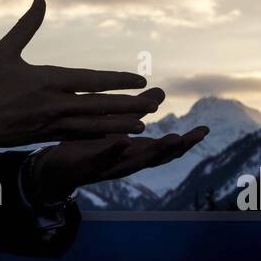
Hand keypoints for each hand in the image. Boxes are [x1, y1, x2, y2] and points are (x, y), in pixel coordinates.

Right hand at [0, 0, 158, 157]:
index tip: (139, 79)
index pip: (90, 80)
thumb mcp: (4, 51)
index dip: (117, 80)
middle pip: (99, 106)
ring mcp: (50, 124)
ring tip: (146, 123)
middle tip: (156, 102)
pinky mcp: (45, 137)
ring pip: (93, 125)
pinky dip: (101, 136)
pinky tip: (117, 135)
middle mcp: (53, 105)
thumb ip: (26, 26)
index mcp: (46, 81)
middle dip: (129, 104)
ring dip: (121, 123)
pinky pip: (79, 137)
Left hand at [28, 127, 210, 203]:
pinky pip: (102, 159)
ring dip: (153, 151)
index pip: (164, 149)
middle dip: (177, 147)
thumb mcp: (115, 125)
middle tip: (196, 135)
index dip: (185, 141)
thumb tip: (160, 92)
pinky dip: (113, 152)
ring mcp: (108, 167)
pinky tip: (122, 140)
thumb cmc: (87, 145)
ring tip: (171, 138)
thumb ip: (137, 111)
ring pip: (135, 161)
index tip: (205, 130)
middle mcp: (125, 163)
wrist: (55, 168)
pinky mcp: (87, 166)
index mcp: (133, 153)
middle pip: (156, 158)